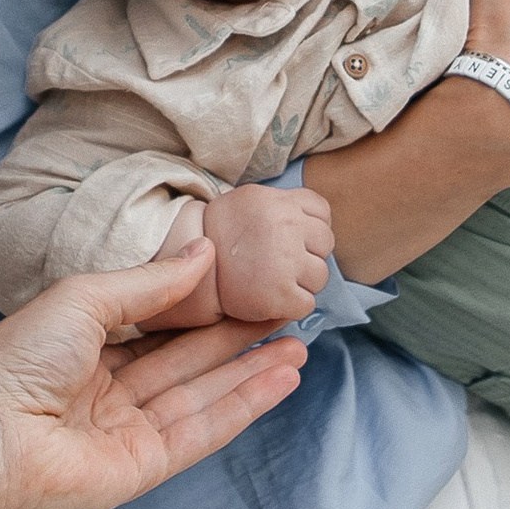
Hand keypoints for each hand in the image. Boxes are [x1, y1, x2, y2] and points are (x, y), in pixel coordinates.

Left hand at [0, 250, 306, 508]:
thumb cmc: (21, 358)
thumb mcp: (86, 299)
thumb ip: (150, 284)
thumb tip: (203, 251)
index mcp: (87, 353)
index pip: (160, 332)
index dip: (207, 314)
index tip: (251, 292)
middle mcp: (110, 394)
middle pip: (189, 365)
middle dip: (239, 343)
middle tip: (290, 316)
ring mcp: (128, 433)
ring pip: (203, 398)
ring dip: (252, 374)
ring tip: (299, 348)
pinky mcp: (144, 467)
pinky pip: (202, 432)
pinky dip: (243, 406)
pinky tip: (278, 381)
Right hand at [195, 184, 334, 324]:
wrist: (184, 271)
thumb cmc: (219, 238)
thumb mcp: (250, 202)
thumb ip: (283, 206)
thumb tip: (318, 223)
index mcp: (278, 202)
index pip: (322, 212)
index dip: (309, 228)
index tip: (290, 238)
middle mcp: (286, 226)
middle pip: (325, 243)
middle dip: (308, 254)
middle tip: (280, 263)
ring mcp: (285, 261)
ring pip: (320, 275)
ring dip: (302, 282)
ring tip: (273, 280)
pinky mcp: (281, 295)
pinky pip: (307, 304)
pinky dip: (292, 306)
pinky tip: (270, 299)